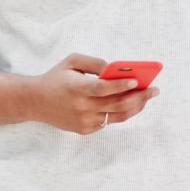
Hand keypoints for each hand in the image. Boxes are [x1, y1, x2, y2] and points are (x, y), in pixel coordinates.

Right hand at [25, 53, 159, 134]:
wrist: (35, 101)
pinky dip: (120, 111)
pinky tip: (128, 103)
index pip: (104, 88)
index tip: (138, 80)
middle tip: (154, 90)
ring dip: (136, 107)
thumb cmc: (56, 78)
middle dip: (139, 96)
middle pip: (117, 104)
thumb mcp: (71, 61)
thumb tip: (115, 70)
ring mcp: (84, 121)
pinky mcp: (85, 129)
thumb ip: (94, 63)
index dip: (122, 85)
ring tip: (146, 98)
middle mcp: (82, 107)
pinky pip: (108, 121)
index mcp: (77, 88)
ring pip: (117, 116)